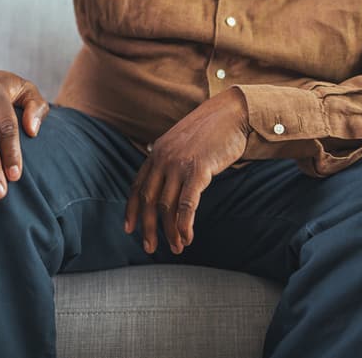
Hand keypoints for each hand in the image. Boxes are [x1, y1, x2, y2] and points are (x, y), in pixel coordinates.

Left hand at [124, 87, 250, 254]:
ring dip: (170, 231)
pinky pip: (187, 203)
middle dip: (147, 228)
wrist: (232, 113)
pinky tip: (186, 236)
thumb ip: (171, 160)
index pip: (137, 186)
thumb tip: (167, 181)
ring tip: (177, 248)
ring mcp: (179, 164)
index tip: (129, 229)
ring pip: (167, 206)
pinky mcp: (198, 170)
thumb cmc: (211, 130)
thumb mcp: (182, 142)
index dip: (132, 210)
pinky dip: (184, 224)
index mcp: (157, 152)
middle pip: (149, 200)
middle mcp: (163, 159)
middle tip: (150, 248)